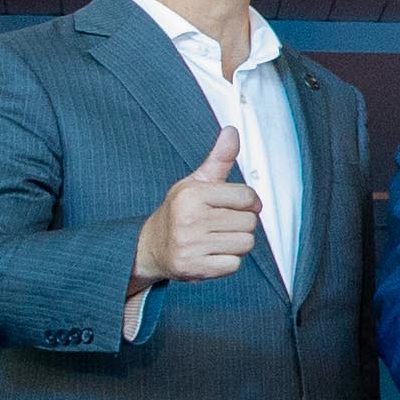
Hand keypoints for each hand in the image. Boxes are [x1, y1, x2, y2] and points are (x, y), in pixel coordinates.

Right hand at [135, 121, 263, 289]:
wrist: (150, 247)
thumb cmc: (179, 211)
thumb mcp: (195, 182)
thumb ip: (219, 159)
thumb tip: (232, 131)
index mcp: (192, 194)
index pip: (247, 196)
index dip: (248, 202)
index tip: (236, 205)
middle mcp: (189, 219)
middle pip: (249, 222)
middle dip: (240, 223)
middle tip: (220, 224)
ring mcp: (191, 245)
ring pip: (245, 243)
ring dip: (236, 243)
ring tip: (216, 238)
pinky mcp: (194, 268)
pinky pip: (234, 265)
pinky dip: (227, 262)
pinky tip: (210, 254)